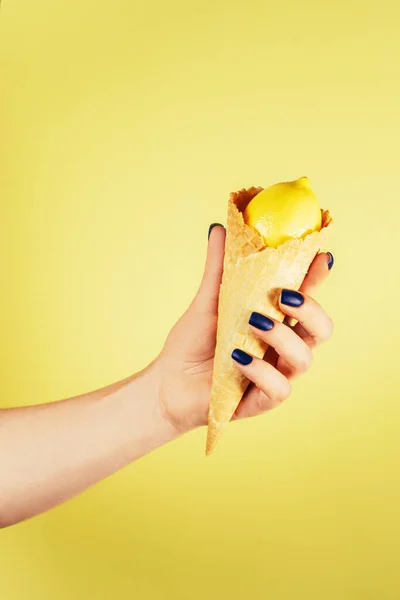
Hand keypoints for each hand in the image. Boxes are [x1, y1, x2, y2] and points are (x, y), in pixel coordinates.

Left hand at [156, 225, 333, 432]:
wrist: (166, 383)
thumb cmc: (192, 343)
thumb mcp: (207, 302)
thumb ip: (218, 268)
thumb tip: (220, 228)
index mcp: (276, 322)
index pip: (305, 298)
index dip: (317, 280)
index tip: (320, 257)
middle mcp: (281, 348)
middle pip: (320, 330)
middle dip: (311, 310)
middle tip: (284, 296)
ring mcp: (275, 374)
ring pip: (304, 359)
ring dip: (282, 338)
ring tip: (253, 322)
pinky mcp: (261, 401)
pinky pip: (278, 388)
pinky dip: (260, 370)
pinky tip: (237, 357)